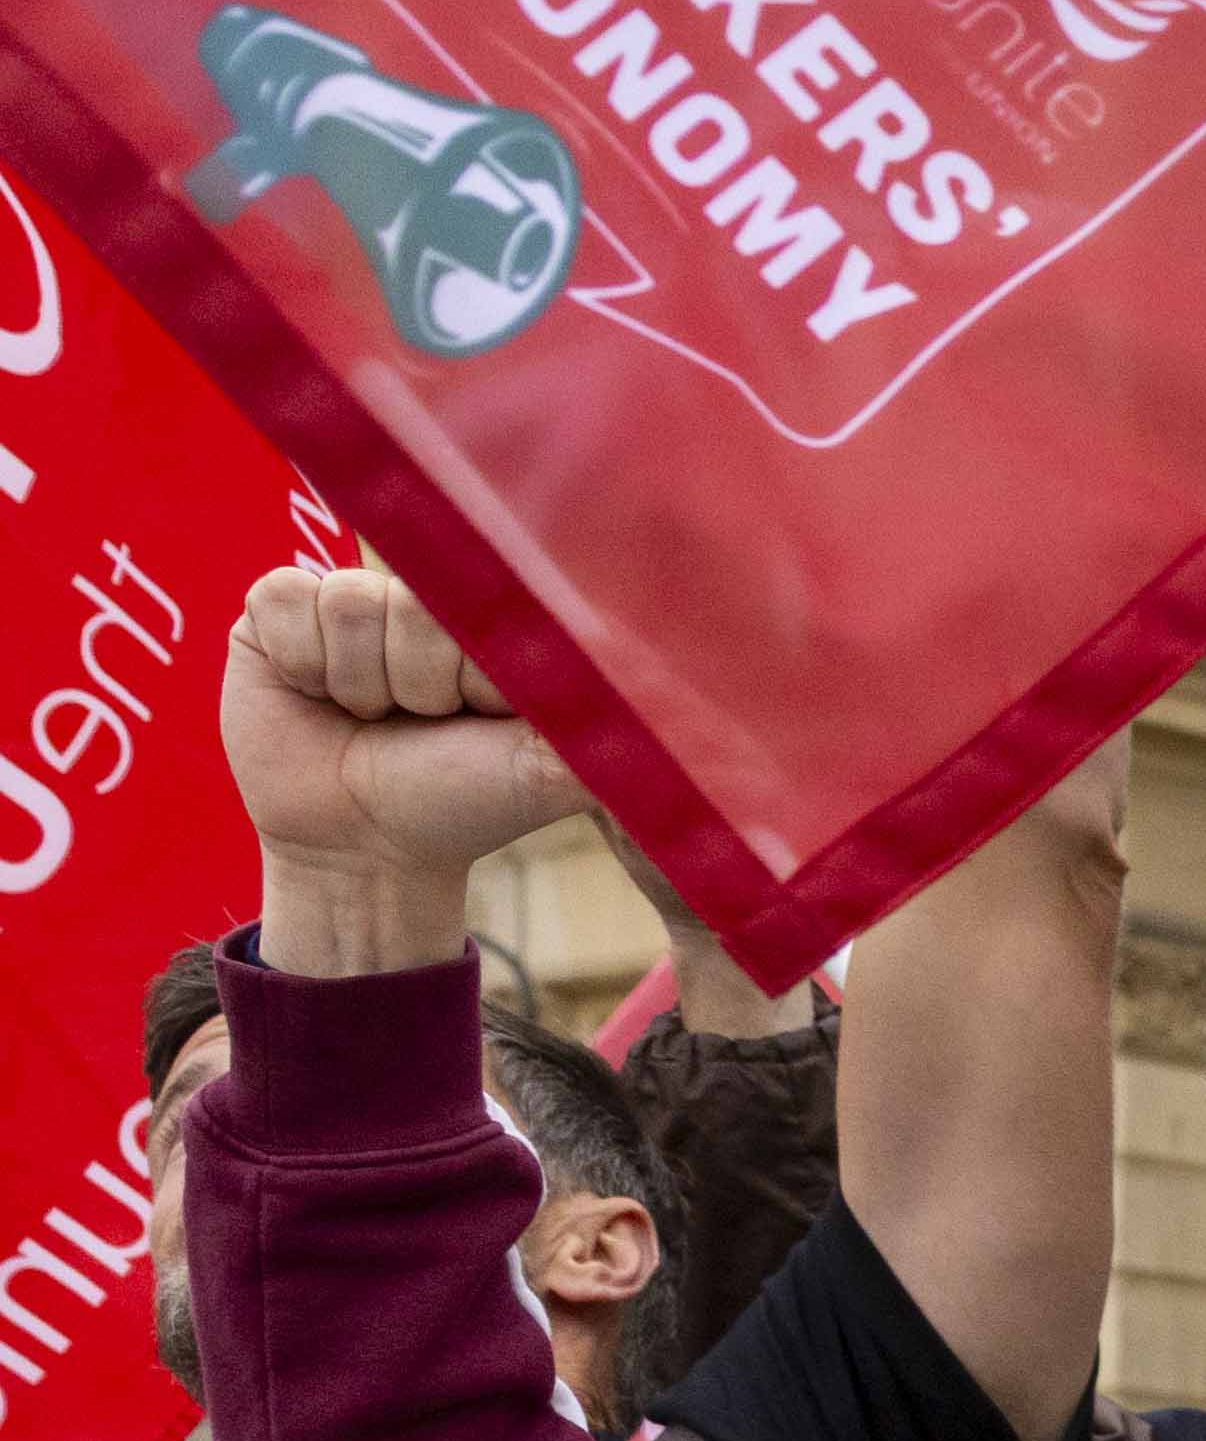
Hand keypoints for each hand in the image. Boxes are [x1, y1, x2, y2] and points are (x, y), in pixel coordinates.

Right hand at [223, 567, 596, 968]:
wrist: (364, 847)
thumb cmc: (461, 803)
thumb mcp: (550, 769)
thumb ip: (608, 725)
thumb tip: (694, 706)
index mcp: (491, 617)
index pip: (486, 597)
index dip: (478, 670)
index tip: (482, 715)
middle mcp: (421, 593)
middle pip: (412, 600)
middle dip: (420, 682)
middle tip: (419, 721)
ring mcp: (348, 594)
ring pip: (350, 602)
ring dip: (362, 680)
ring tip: (370, 714)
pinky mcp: (276, 606)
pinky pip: (288, 600)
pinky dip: (304, 662)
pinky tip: (316, 694)